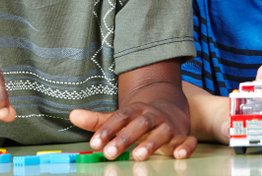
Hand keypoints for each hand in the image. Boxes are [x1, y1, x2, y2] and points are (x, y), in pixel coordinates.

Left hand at [70, 106, 196, 160]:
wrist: (171, 106)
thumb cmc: (139, 119)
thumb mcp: (120, 117)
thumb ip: (98, 121)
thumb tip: (72, 115)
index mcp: (136, 112)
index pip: (120, 117)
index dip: (108, 129)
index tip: (95, 143)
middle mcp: (152, 117)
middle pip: (140, 124)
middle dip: (126, 138)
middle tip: (111, 153)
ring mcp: (169, 126)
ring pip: (162, 132)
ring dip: (151, 143)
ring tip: (138, 156)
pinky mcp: (183, 136)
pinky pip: (188, 141)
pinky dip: (185, 147)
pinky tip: (178, 156)